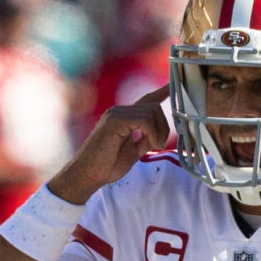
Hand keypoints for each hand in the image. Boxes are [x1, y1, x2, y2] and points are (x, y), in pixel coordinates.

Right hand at [48, 85, 170, 204]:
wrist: (87, 175)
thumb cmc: (106, 166)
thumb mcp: (133, 152)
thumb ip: (145, 140)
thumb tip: (159, 135)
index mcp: (123, 117)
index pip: (146, 100)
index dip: (161, 92)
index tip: (172, 85)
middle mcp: (119, 111)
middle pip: (154, 106)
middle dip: (164, 126)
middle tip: (159, 145)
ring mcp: (116, 114)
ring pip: (151, 111)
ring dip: (159, 131)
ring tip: (153, 147)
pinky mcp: (115, 121)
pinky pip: (144, 119)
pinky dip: (152, 133)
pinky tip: (150, 145)